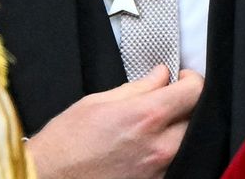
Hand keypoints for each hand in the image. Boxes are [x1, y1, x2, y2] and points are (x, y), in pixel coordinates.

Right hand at [26, 66, 203, 178]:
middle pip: (196, 116)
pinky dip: (167, 149)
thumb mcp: (99, 101)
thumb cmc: (67, 141)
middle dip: (185, 104)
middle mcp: (160, 145)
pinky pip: (173, 160)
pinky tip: (146, 145)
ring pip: (187, 140)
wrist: (48, 178)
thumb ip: (139, 86)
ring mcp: (159, 169)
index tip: (181, 78)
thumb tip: (161, 75)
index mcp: (147, 116)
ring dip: (177, 128)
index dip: (190, 79)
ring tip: (153, 125)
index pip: (195, 90)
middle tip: (167, 100)